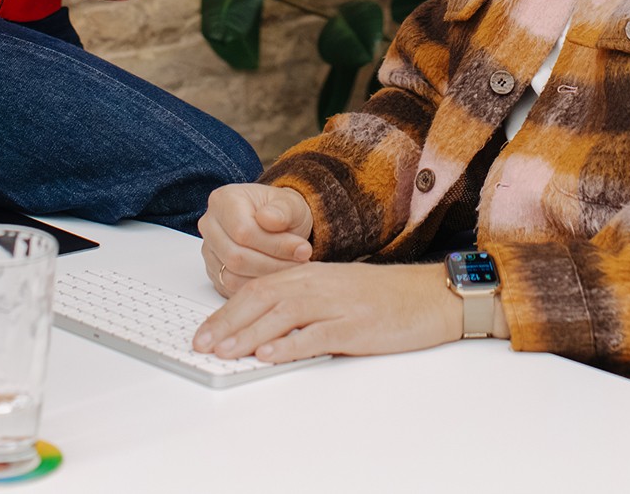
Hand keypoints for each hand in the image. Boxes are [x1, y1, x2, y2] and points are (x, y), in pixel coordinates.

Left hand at [192, 261, 464, 363]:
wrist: (427, 295)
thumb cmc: (382, 295)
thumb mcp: (335, 289)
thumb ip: (301, 301)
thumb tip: (261, 327)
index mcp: (310, 274)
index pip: (257, 288)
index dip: (226, 310)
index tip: (203, 333)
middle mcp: (318, 284)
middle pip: (262, 299)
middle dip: (227, 324)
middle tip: (202, 345)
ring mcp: (336, 304)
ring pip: (282, 315)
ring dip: (248, 335)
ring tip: (224, 353)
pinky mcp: (355, 326)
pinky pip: (316, 335)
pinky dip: (290, 345)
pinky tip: (269, 355)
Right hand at [199, 184, 313, 296]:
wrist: (277, 223)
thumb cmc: (281, 211)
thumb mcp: (291, 204)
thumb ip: (282, 210)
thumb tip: (269, 219)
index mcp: (223, 200)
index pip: (243, 231)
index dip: (275, 245)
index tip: (303, 249)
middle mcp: (210, 225)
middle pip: (236, 256)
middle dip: (273, 264)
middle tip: (301, 262)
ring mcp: (209, 251)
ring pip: (232, 276)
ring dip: (267, 278)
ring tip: (292, 269)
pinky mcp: (214, 273)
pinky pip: (232, 289)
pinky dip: (257, 287)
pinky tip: (278, 278)